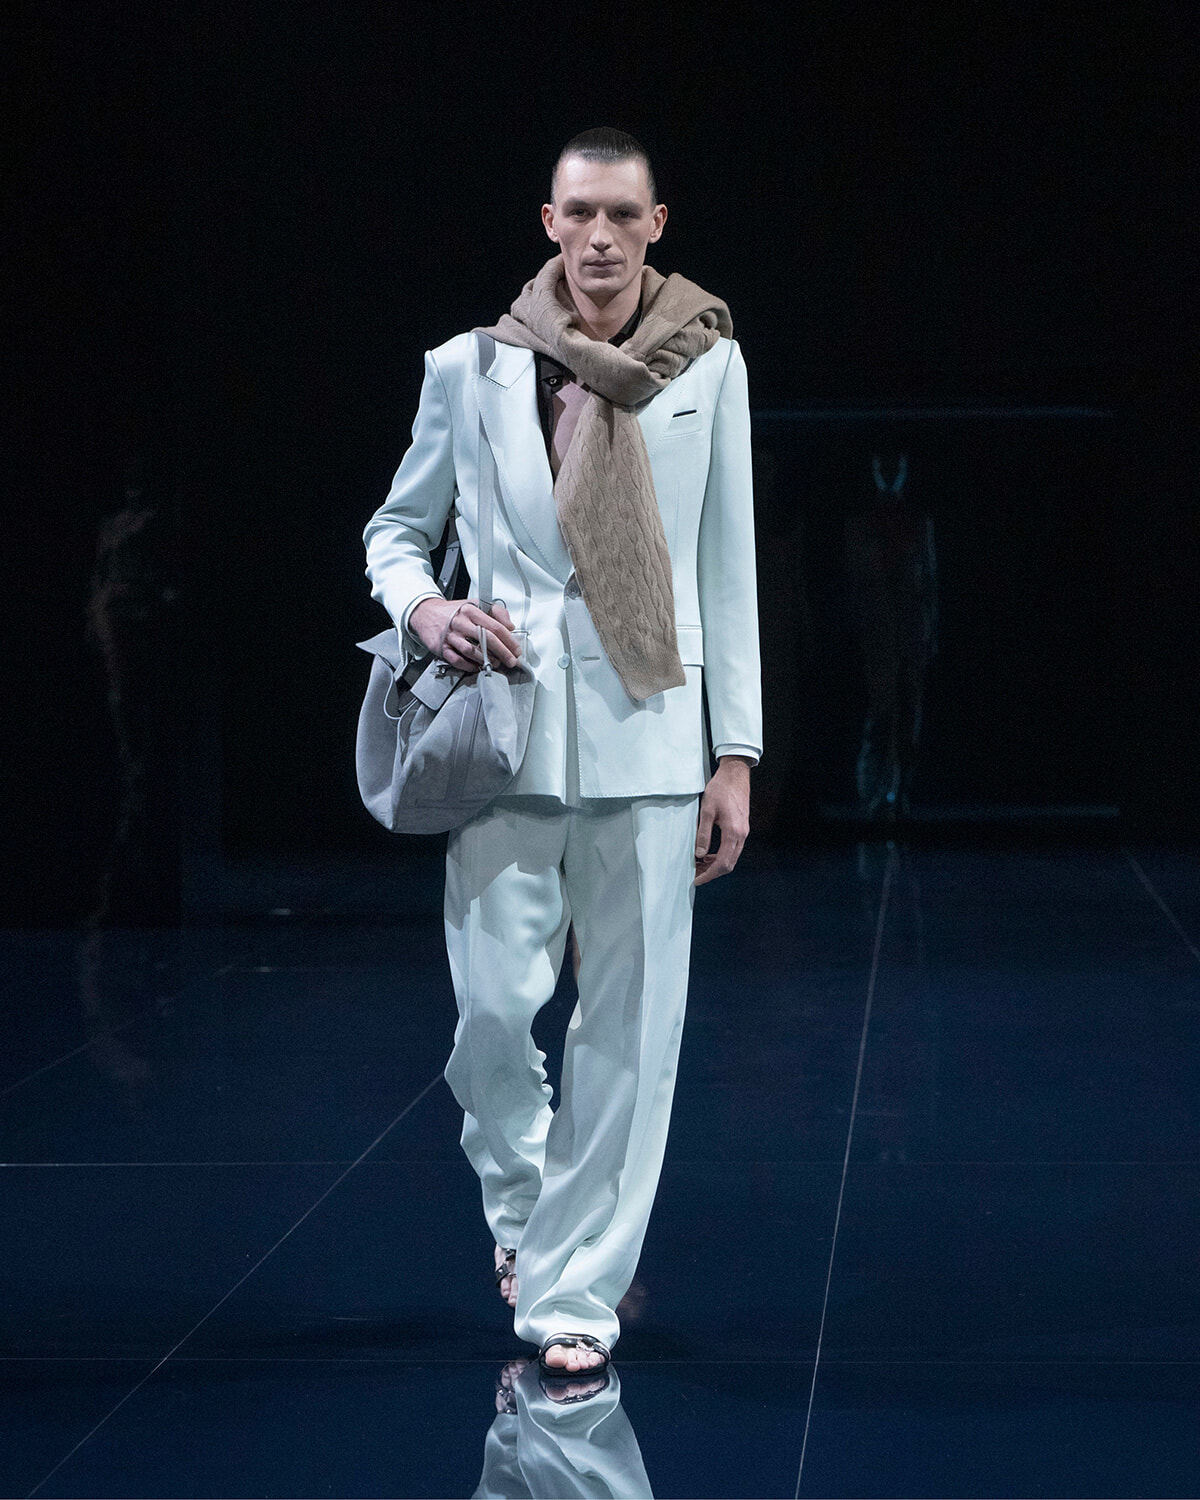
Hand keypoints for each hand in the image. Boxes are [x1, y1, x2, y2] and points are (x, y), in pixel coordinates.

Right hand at [409, 597, 520, 671]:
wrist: (426, 613)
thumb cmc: (454, 611)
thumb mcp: (475, 604)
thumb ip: (496, 612)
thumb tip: (510, 626)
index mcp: (471, 611)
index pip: (495, 626)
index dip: (508, 640)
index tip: (516, 649)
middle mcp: (461, 623)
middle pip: (486, 639)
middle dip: (502, 652)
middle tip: (511, 661)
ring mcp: (450, 636)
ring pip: (471, 651)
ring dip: (486, 660)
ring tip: (495, 663)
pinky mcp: (441, 647)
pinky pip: (457, 660)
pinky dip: (469, 665)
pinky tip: (477, 666)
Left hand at [694, 756, 750, 886]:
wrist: (736, 774)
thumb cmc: (721, 789)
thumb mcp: (707, 811)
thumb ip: (703, 834)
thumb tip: (699, 854)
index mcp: (733, 832)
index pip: (722, 863)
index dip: (709, 874)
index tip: (696, 880)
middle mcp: (741, 835)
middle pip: (729, 864)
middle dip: (712, 873)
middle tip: (695, 875)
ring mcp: (743, 832)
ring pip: (731, 857)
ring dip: (716, 865)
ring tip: (699, 865)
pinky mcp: (741, 828)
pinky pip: (732, 849)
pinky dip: (721, 856)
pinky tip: (708, 854)